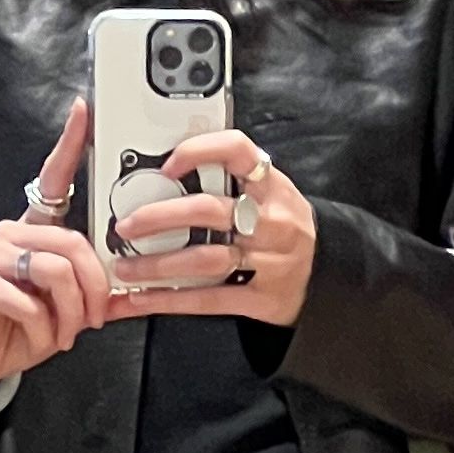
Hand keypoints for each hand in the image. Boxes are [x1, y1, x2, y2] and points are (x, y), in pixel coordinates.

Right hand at [0, 101, 114, 393]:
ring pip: (57, 269)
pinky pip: (32, 301)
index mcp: (36, 232)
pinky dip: (45, 328)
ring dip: (72, 313)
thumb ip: (98, 296)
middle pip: (74, 242)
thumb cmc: (18, 327)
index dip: (70, 144)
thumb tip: (137, 291)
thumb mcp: (67, 311)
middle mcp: (13, 233)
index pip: (55, 179)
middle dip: (95, 287)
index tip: (84, 111)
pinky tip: (39, 337)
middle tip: (96, 317)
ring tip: (66, 332)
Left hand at [96, 126, 316, 329]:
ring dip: (156, 266)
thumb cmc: (285, 227)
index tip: (167, 164)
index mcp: (271, 186)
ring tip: (124, 267)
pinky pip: (210, 300)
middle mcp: (270, 221)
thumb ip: (231, 180)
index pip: (237, 152)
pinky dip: (169, 300)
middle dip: (159, 217)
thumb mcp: (272, 194)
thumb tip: (167, 170)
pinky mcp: (262, 298)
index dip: (199, 152)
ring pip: (204, 260)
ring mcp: (268, 261)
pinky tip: (141, 300)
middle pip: (208, 211)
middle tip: (125, 225)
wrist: (329, 274)